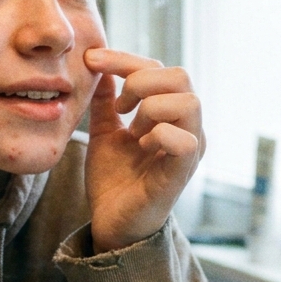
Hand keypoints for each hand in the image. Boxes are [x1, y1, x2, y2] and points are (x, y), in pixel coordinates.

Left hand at [83, 48, 204, 253]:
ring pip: (188, 102)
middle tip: (120, 107)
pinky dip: (157, 135)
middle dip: (141, 81)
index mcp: (171, 114)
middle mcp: (187, 127)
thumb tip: (99, 67)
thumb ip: (105, 102)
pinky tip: (141, 146)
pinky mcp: (182, 172)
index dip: (124, 59)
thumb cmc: (114, 180)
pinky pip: (184, 140)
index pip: (159, 68)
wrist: (111, 223)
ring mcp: (189, 149)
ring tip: (133, 130)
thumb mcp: (105, 133)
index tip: (91, 60)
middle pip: (181, 76)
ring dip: (151, 108)